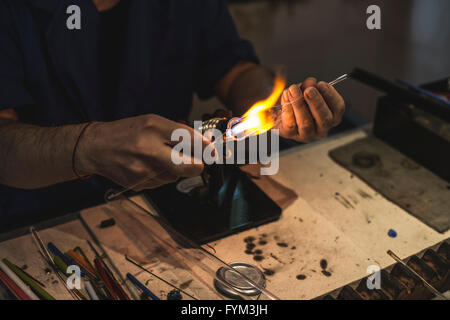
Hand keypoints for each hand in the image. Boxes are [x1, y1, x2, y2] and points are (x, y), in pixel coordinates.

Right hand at [76, 114, 209, 189]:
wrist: (95, 148)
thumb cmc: (126, 132)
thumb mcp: (152, 122)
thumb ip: (176, 132)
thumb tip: (202, 144)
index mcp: (153, 128)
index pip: (189, 139)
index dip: (206, 148)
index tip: (213, 151)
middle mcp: (149, 149)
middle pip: (189, 166)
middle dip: (198, 165)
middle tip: (199, 162)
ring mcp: (143, 169)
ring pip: (176, 176)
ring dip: (176, 170)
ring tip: (160, 158)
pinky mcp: (139, 184)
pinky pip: (162, 182)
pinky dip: (163, 176)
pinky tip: (149, 166)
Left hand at [276, 77, 344, 141]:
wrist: (282, 110)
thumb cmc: (299, 100)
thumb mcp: (306, 89)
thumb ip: (309, 85)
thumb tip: (310, 83)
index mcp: (332, 116)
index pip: (338, 108)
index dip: (330, 95)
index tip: (321, 84)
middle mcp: (322, 128)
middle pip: (324, 119)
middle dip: (317, 103)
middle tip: (308, 90)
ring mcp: (307, 134)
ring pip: (306, 123)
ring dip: (299, 105)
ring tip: (293, 90)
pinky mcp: (291, 134)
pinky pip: (290, 124)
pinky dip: (288, 109)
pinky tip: (286, 97)